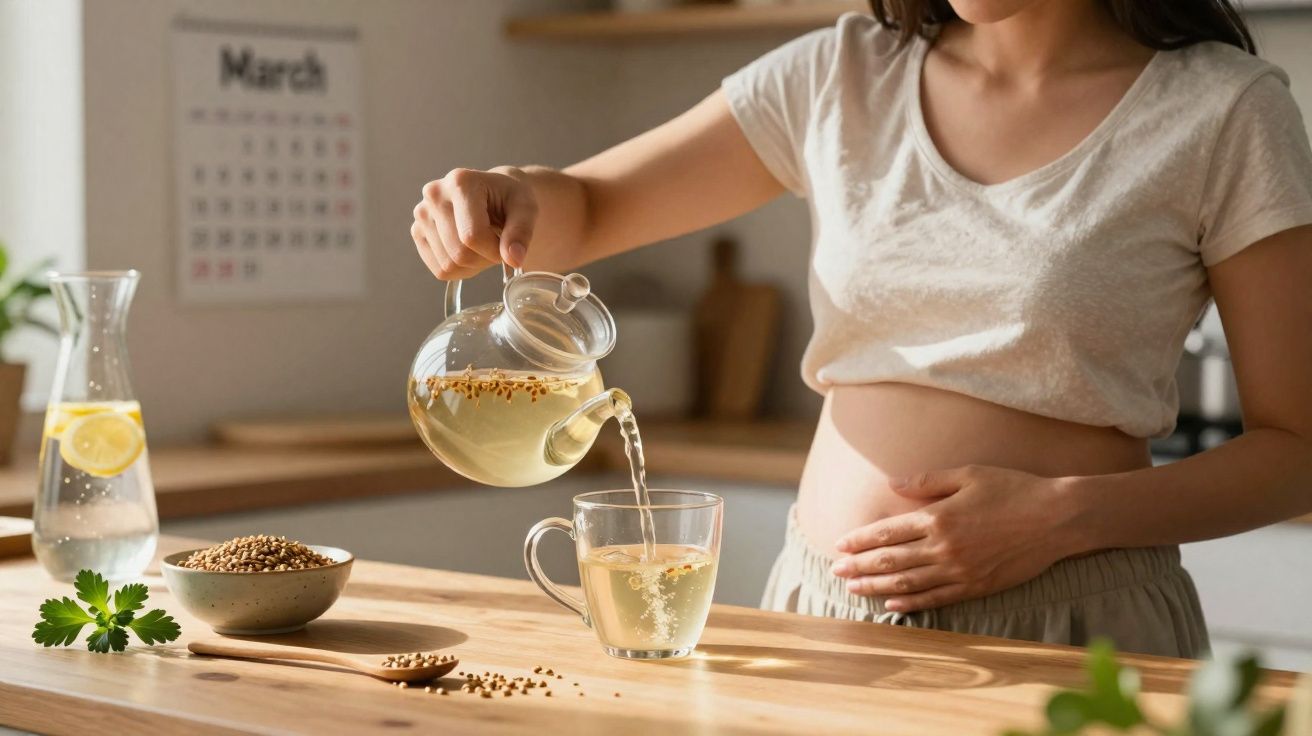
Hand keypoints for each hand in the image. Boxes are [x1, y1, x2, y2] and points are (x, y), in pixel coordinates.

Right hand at [411, 167, 537, 279]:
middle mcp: (434, 195)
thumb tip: (514, 259)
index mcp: (460, 183)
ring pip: (448, 265)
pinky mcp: (417, 232)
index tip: (507, 247)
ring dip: (473, 265)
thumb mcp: (526, 209)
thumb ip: (521, 232)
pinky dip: (459, 269)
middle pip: (459, 253)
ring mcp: (422, 214)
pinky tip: (468, 249)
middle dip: (484, 258)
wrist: (495, 194)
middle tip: (495, 244)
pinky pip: (439, 269)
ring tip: (482, 243)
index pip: (472, 236)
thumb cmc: (510, 199)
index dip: (495, 251)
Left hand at [829, 466, 1081, 612]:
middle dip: (860, 566)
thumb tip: (891, 485)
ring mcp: (960, 570)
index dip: (861, 540)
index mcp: (939, 517)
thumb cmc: (1013, 488)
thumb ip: (927, 480)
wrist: (1057, 518)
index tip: (840, 545)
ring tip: (853, 589)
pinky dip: (912, 603)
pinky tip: (892, 605)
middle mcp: (945, 547)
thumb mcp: (968, 474)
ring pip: (909, 583)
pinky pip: (937, 598)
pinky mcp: (977, 586)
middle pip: (892, 560)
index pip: (889, 531)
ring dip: (877, 587)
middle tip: (835, 571)